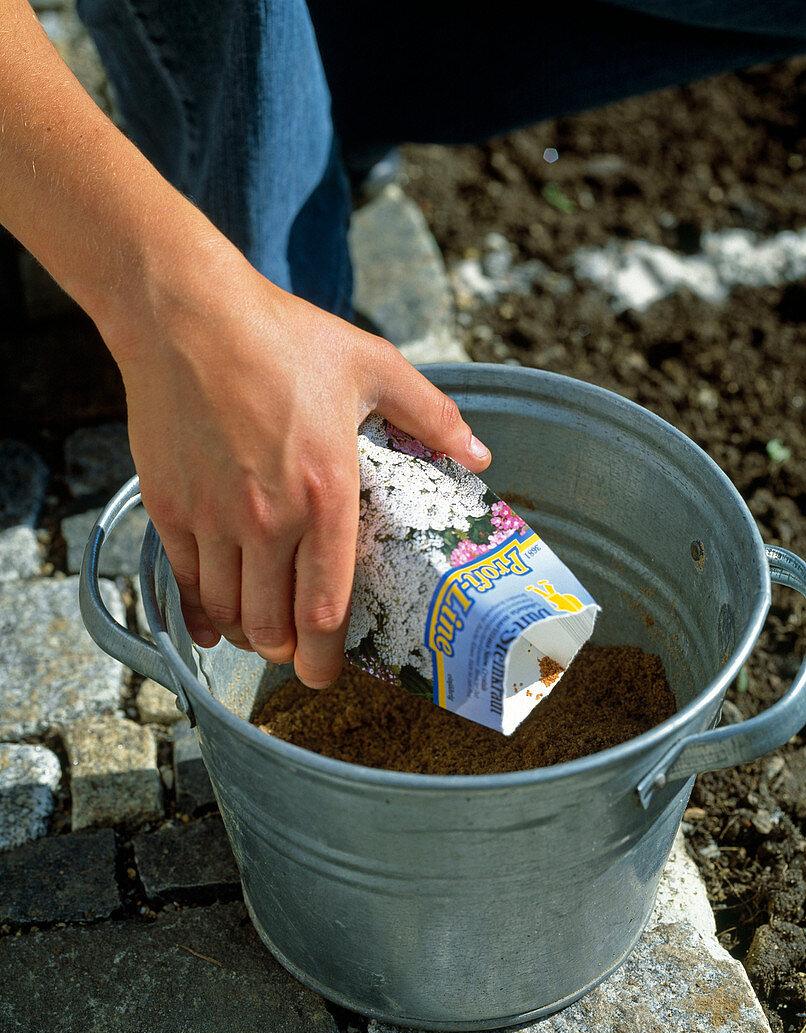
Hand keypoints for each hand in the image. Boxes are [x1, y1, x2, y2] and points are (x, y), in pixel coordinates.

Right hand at [114, 237, 490, 687]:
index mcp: (326, 493)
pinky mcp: (169, 506)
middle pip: (272, 624)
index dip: (327, 657)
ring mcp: (212, 517)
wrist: (186, 314)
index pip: (326, 609)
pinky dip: (199, 611)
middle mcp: (267, 518)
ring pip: (227, 611)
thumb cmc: (282, 337)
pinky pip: (184, 583)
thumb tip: (479, 454)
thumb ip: (432, 416)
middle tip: (297, 654)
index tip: (329, 673)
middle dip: (287, 654)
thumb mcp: (372, 366)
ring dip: (246, 633)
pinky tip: (211, 616)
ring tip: (260, 629)